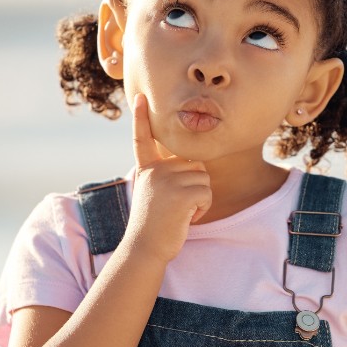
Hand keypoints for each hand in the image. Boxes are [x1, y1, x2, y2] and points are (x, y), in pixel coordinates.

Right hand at [123, 94, 211, 263]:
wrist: (145, 248)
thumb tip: (192, 164)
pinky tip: (187, 218)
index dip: (140, 118)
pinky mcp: (183, 193)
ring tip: (180, 213)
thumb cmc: (152, 225)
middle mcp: (156, 170)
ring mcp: (168, 180)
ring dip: (199, 198)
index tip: (140, 97)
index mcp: (147, 169)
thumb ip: (165, 175)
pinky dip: (203, 208)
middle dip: (195, 184)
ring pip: (203, 178)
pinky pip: (207, 193)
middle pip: (194, 163)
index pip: (142, 139)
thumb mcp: (152, 193)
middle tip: (177, 206)